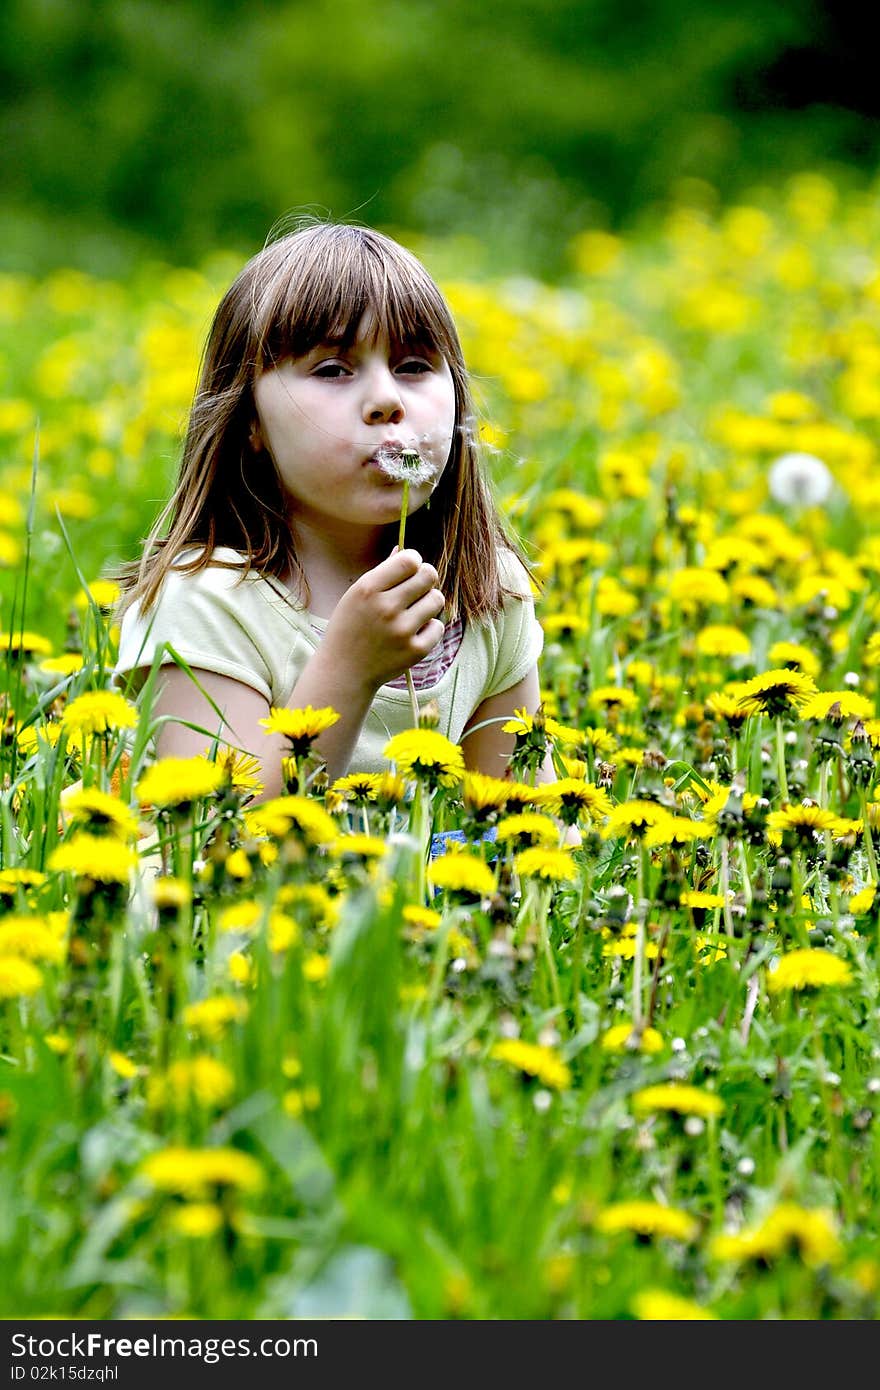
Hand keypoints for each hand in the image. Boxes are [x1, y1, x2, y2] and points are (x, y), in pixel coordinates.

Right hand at [320, 548, 445, 691]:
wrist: (343, 672)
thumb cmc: (349, 629)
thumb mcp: (355, 596)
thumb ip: (382, 573)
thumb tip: (404, 550)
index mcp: (368, 589)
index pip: (410, 559)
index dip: (414, 562)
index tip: (409, 571)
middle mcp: (385, 608)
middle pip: (429, 575)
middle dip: (425, 579)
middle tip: (416, 590)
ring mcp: (401, 631)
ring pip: (437, 600)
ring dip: (428, 603)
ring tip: (413, 612)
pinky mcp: (414, 651)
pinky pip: (438, 627)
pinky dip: (429, 629)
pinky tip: (413, 633)